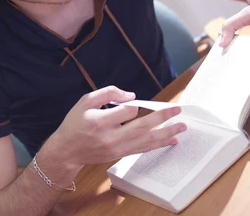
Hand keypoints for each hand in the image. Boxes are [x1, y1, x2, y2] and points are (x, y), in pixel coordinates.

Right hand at [42, 86, 186, 170]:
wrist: (68, 150)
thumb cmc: (76, 123)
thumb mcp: (86, 101)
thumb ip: (108, 93)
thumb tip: (131, 96)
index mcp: (100, 122)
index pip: (126, 112)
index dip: (133, 104)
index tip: (133, 101)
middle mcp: (111, 138)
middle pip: (142, 128)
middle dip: (162, 118)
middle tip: (177, 111)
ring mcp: (117, 149)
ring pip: (146, 141)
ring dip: (166, 134)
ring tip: (182, 127)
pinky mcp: (121, 154)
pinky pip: (143, 149)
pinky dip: (159, 145)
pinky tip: (171, 140)